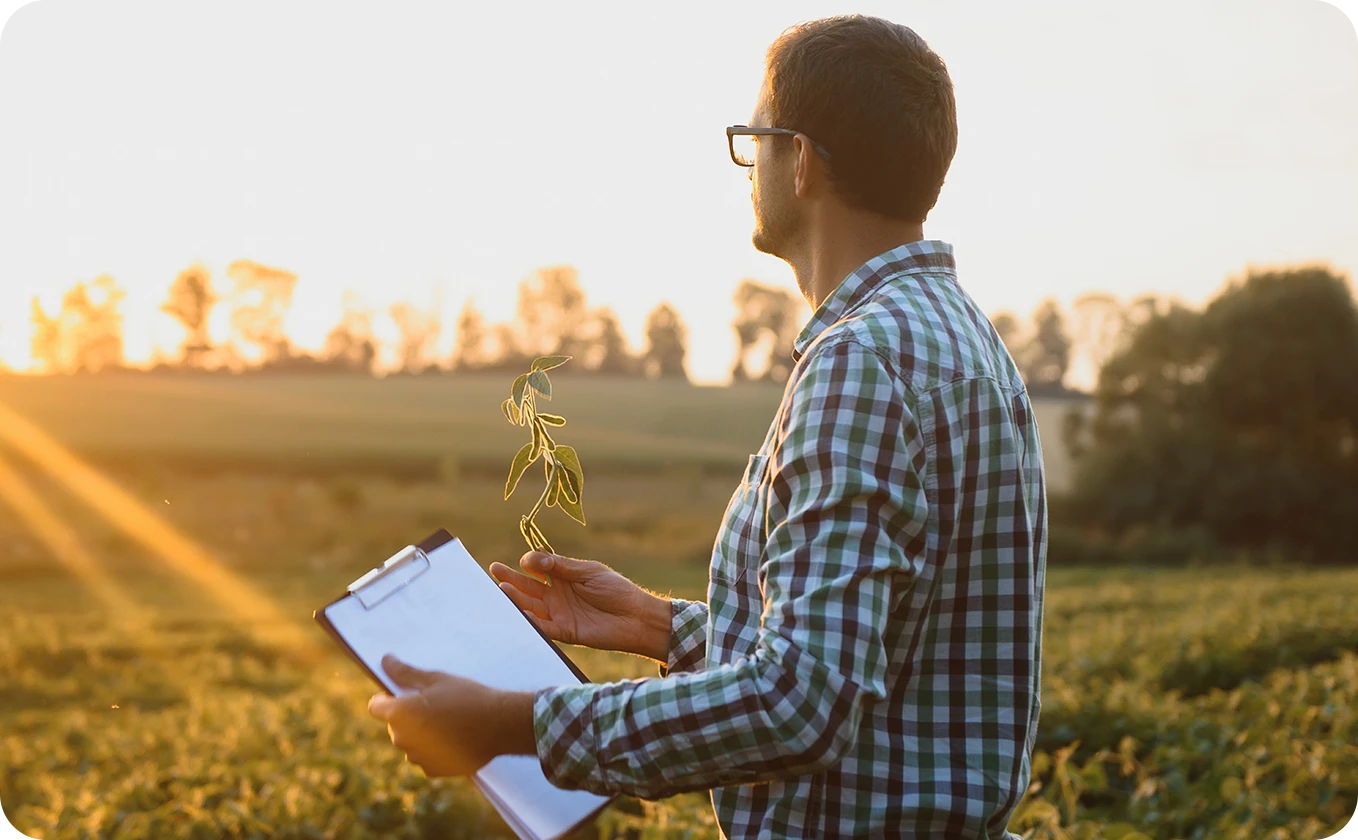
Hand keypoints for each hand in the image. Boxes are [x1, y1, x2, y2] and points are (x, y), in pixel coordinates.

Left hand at [367, 654, 535, 777]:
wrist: (500, 725)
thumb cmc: (468, 697)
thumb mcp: (437, 679)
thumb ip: (405, 672)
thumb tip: (386, 660)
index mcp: (401, 713)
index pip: (376, 706)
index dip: (387, 699)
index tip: (404, 694)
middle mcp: (403, 738)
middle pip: (395, 725)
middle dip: (408, 716)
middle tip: (436, 705)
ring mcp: (418, 757)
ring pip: (411, 743)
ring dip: (421, 734)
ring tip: (449, 722)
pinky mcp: (433, 770)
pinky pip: (425, 757)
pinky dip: (434, 750)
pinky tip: (454, 738)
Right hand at [489, 551, 670, 660]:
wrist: (636, 616)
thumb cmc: (615, 590)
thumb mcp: (588, 571)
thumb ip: (561, 566)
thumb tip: (533, 559)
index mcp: (564, 577)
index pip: (538, 568)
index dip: (530, 562)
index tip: (527, 560)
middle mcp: (557, 596)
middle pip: (528, 587)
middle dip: (510, 579)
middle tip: (493, 570)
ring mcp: (559, 614)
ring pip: (530, 607)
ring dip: (516, 600)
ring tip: (501, 590)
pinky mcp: (564, 632)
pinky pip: (543, 627)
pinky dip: (531, 621)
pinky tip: (520, 613)